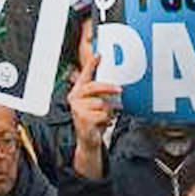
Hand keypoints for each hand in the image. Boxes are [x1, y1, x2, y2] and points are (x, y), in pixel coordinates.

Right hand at [67, 51, 122, 179]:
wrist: (87, 140)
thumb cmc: (93, 120)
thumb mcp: (96, 105)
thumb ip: (100, 94)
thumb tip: (115, 84)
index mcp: (77, 92)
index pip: (85, 75)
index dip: (91, 64)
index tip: (99, 55)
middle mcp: (74, 98)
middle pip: (94, 87)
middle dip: (108, 87)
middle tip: (120, 90)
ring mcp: (77, 109)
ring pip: (101, 103)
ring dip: (110, 109)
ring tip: (110, 114)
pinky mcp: (82, 119)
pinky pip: (103, 115)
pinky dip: (108, 120)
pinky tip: (104, 123)